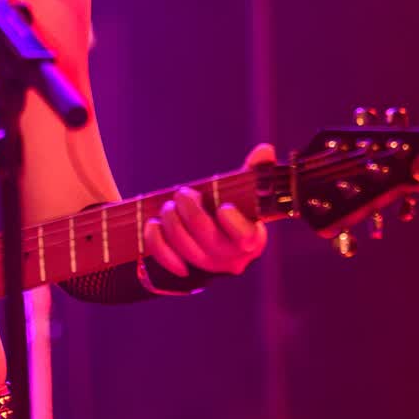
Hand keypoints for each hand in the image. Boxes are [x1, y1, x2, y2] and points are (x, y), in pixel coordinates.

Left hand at [146, 143, 273, 280]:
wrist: (213, 235)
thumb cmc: (232, 208)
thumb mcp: (245, 191)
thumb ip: (256, 171)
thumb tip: (265, 150)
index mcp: (252, 238)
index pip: (246, 238)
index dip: (233, 223)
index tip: (223, 207)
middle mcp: (231, 257)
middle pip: (207, 235)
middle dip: (190, 208)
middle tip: (183, 193)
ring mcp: (207, 265)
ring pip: (183, 245)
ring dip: (171, 219)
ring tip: (170, 205)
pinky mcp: (183, 268)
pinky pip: (164, 256)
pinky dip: (155, 238)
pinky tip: (154, 223)